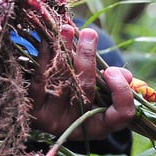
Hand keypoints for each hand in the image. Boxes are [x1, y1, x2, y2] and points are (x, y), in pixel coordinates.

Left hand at [29, 25, 135, 140]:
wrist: (45, 106)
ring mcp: (53, 120)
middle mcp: (78, 125)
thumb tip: (121, 74)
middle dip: (87, 58)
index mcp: (100, 125)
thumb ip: (116, 82)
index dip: (121, 92)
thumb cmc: (84, 96)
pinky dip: (46, 56)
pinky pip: (41, 79)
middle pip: (86, 89)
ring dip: (65, 50)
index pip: (121, 115)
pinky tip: (48, 40)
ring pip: (62, 79)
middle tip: (89, 33)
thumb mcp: (103, 93)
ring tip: (66, 29)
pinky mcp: (34, 109)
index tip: (112, 70)